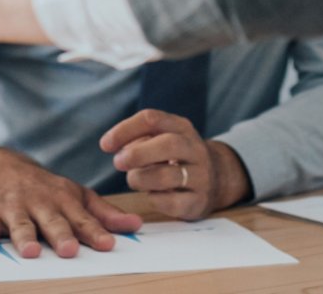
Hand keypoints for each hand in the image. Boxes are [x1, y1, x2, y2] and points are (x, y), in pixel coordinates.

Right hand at [0, 147, 142, 258]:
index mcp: (62, 199)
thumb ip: (103, 213)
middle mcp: (39, 201)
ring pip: (20, 223)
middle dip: (61, 234)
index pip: (82, 218)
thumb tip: (136, 225)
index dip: (95, 232)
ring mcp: (13, 206)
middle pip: (52, 220)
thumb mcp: (74, 195)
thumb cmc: (43, 189)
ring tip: (30, 251)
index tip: (108, 244)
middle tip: (70, 249)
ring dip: (24, 236)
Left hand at [99, 110, 250, 219]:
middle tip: (118, 162)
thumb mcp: (163, 138)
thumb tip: (113, 145)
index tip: (105, 144)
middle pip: (167, 144)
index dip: (125, 130)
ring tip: (132, 180)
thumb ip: (139, 138)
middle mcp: (194, 148)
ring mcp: (200, 176)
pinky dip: (155, 199)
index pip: (151, 119)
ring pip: (168, 175)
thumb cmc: (176, 156)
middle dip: (138, 153)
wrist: (217, 178)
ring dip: (142, 178)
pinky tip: (151, 195)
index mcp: (181, 127)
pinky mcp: (199, 202)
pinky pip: (173, 202)